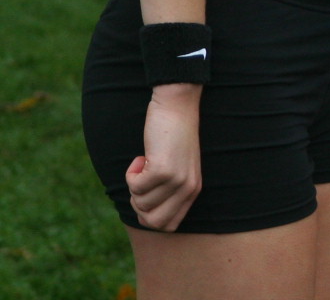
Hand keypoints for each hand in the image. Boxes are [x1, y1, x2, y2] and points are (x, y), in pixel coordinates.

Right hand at [126, 83, 202, 230]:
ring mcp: (176, 180)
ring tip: (144, 164)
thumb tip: (144, 215)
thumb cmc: (172, 138)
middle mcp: (188, 188)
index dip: (148, 215)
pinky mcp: (162, 169)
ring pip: (140, 203)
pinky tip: (141, 157)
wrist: (177, 108)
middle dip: (138, 205)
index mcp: (193, 191)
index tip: (146, 193)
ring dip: (134, 184)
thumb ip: (169, 192)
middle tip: (141, 182)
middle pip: (152, 222)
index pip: (168, 226)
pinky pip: (134, 186)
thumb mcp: (177, 168)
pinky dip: (130, 173)